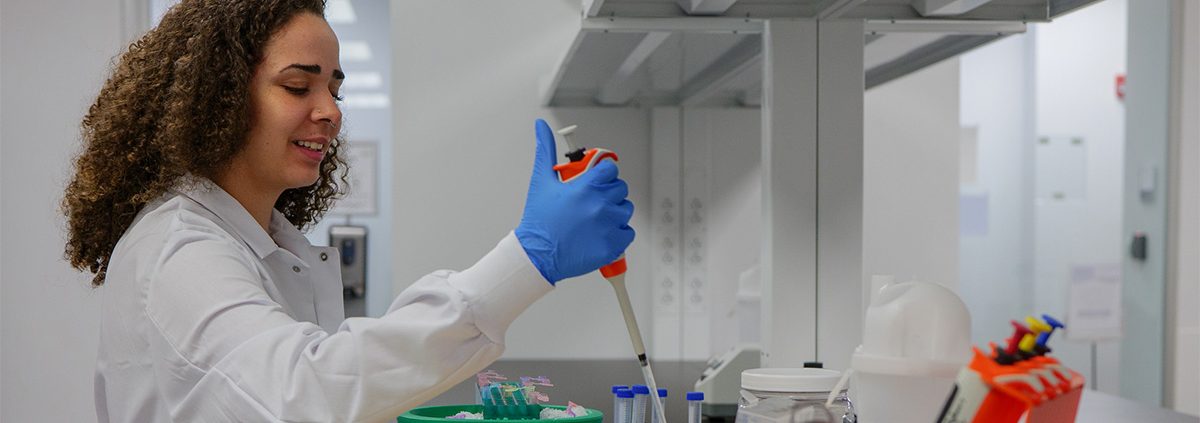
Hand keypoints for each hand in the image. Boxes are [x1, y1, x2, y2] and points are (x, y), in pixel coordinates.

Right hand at [515, 119, 634, 284]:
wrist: (537, 255)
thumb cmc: (539, 220)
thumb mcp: (541, 181)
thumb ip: (545, 150)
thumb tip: (541, 126)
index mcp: (585, 186)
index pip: (610, 169)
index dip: (604, 173)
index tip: (596, 179)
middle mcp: (600, 205)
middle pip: (620, 188)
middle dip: (608, 192)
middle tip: (592, 202)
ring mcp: (608, 226)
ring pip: (625, 210)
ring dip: (614, 212)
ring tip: (594, 219)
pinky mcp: (613, 245)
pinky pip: (628, 233)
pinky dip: (618, 234)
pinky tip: (600, 234)